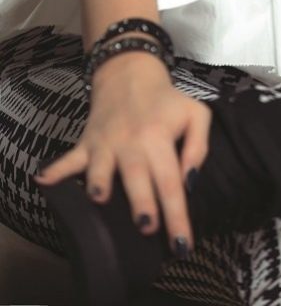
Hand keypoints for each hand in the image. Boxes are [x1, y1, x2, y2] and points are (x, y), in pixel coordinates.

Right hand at [35, 53, 210, 254]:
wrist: (130, 74)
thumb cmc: (166, 102)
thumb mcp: (195, 115)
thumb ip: (199, 147)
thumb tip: (190, 182)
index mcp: (159, 138)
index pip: (171, 181)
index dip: (177, 214)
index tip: (181, 244)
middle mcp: (132, 142)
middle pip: (137, 177)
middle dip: (141, 203)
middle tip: (147, 227)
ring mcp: (106, 143)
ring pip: (100, 168)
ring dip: (99, 184)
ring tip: (100, 199)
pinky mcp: (87, 143)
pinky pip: (69, 158)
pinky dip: (56, 170)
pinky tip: (44, 180)